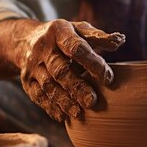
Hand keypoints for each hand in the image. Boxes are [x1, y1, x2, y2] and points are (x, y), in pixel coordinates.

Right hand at [0, 19, 124, 121]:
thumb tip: (120, 40)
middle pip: (60, 70)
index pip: (76, 47)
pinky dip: (50, 107)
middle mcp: (42, 48)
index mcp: (59, 32)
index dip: (92, 63)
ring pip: (47, 85)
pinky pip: (37, 95)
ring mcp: (32, 65)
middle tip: (93, 101)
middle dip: (77, 86)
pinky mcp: (26, 80)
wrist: (26, 40)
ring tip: (79, 113)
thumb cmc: (63, 37)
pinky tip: (63, 117)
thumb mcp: (79, 29)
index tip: (108, 78)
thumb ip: (98, 37)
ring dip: (63, 100)